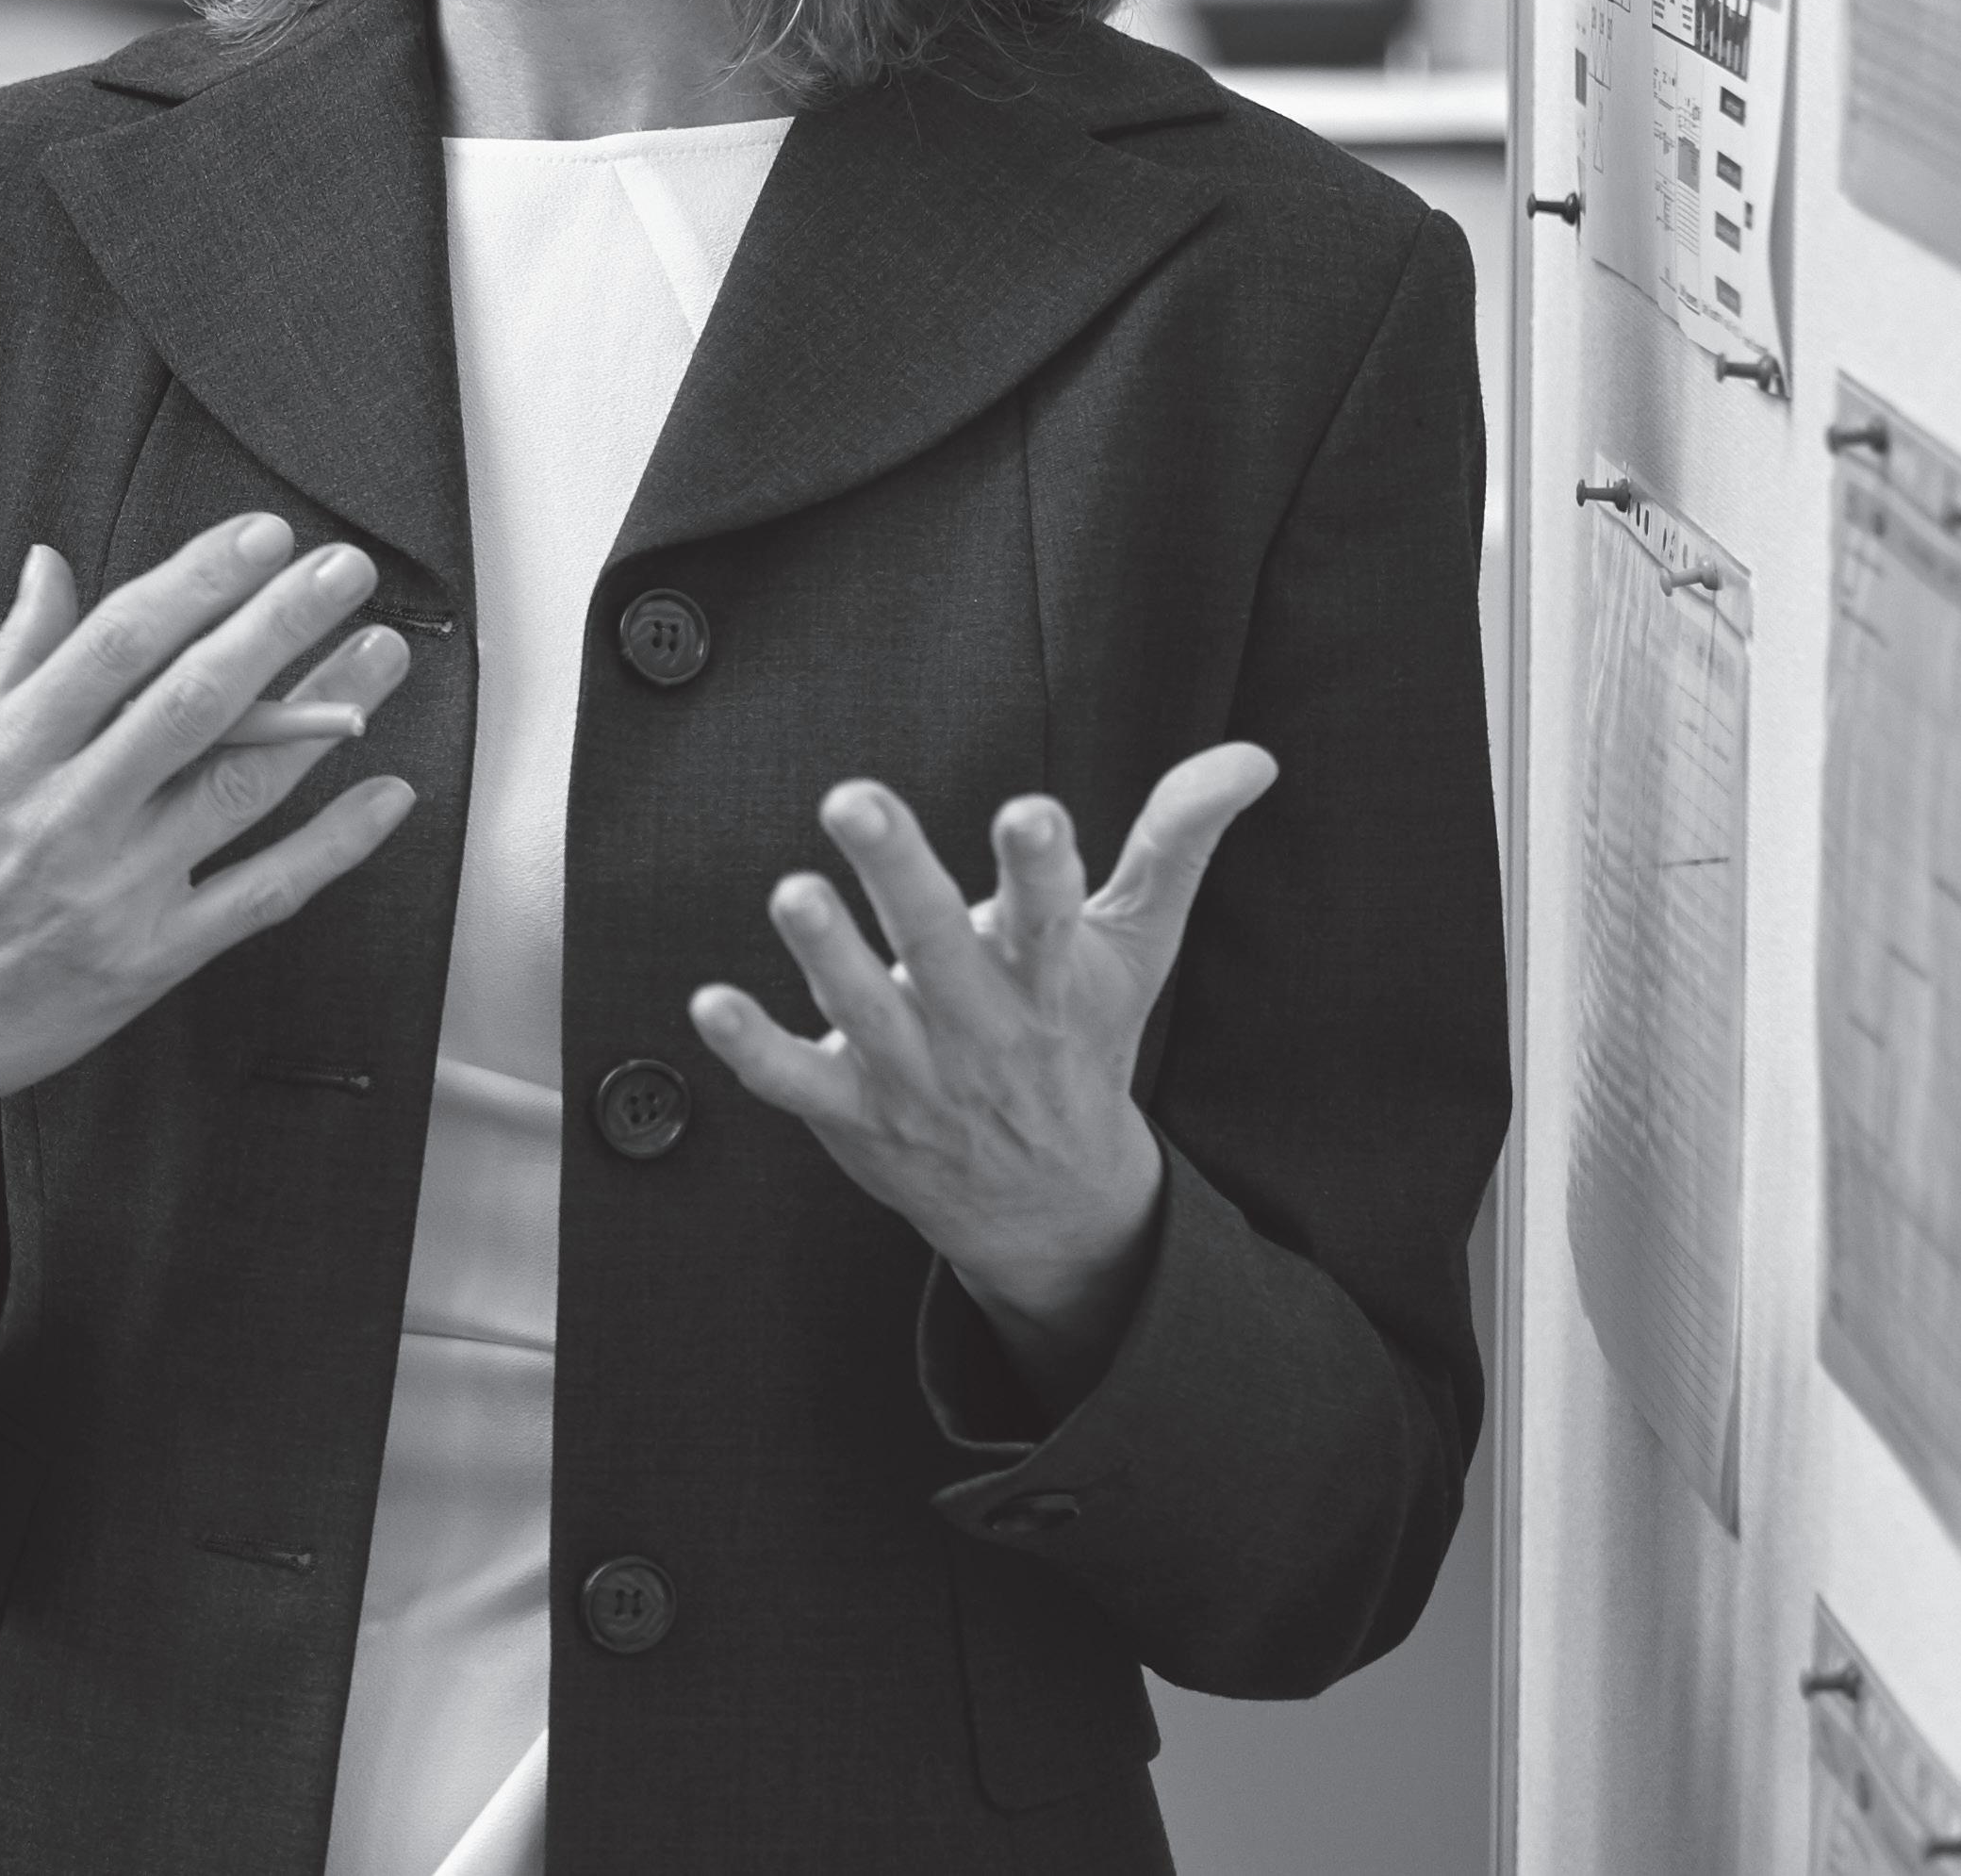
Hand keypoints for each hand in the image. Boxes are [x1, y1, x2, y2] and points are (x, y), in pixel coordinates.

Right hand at [0, 515, 412, 1393]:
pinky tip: (386, 794)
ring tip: (382, 651)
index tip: (263, 534)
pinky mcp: (150, 959)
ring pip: (242, 786)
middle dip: (280, 623)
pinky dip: (334, 845)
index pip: (118, 642)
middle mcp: (63, 817)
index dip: (199, 580)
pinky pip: (262, 893)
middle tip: (344, 568)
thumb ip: (6, 660)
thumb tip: (50, 565)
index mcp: (1, 753)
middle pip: (195, 701)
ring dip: (325, 712)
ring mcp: (113, 892)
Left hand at [688, 745, 1276, 1414]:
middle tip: (854, 799)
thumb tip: (1253, 756)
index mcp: (1053, 982)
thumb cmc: (1082, 1039)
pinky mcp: (854, 1112)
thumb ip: (1175, 842)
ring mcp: (914, 1076)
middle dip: (899, 876)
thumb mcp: (1137, 947)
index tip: (1030, 813)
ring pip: (862, 1013)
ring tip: (792, 893)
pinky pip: (796, 1084)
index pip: (1054, 916)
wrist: (1049, 1204)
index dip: (1042, 866)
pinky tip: (706, 1005)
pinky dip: (752, 1051)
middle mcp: (983, 1030)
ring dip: (825, 956)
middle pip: (939, 950)